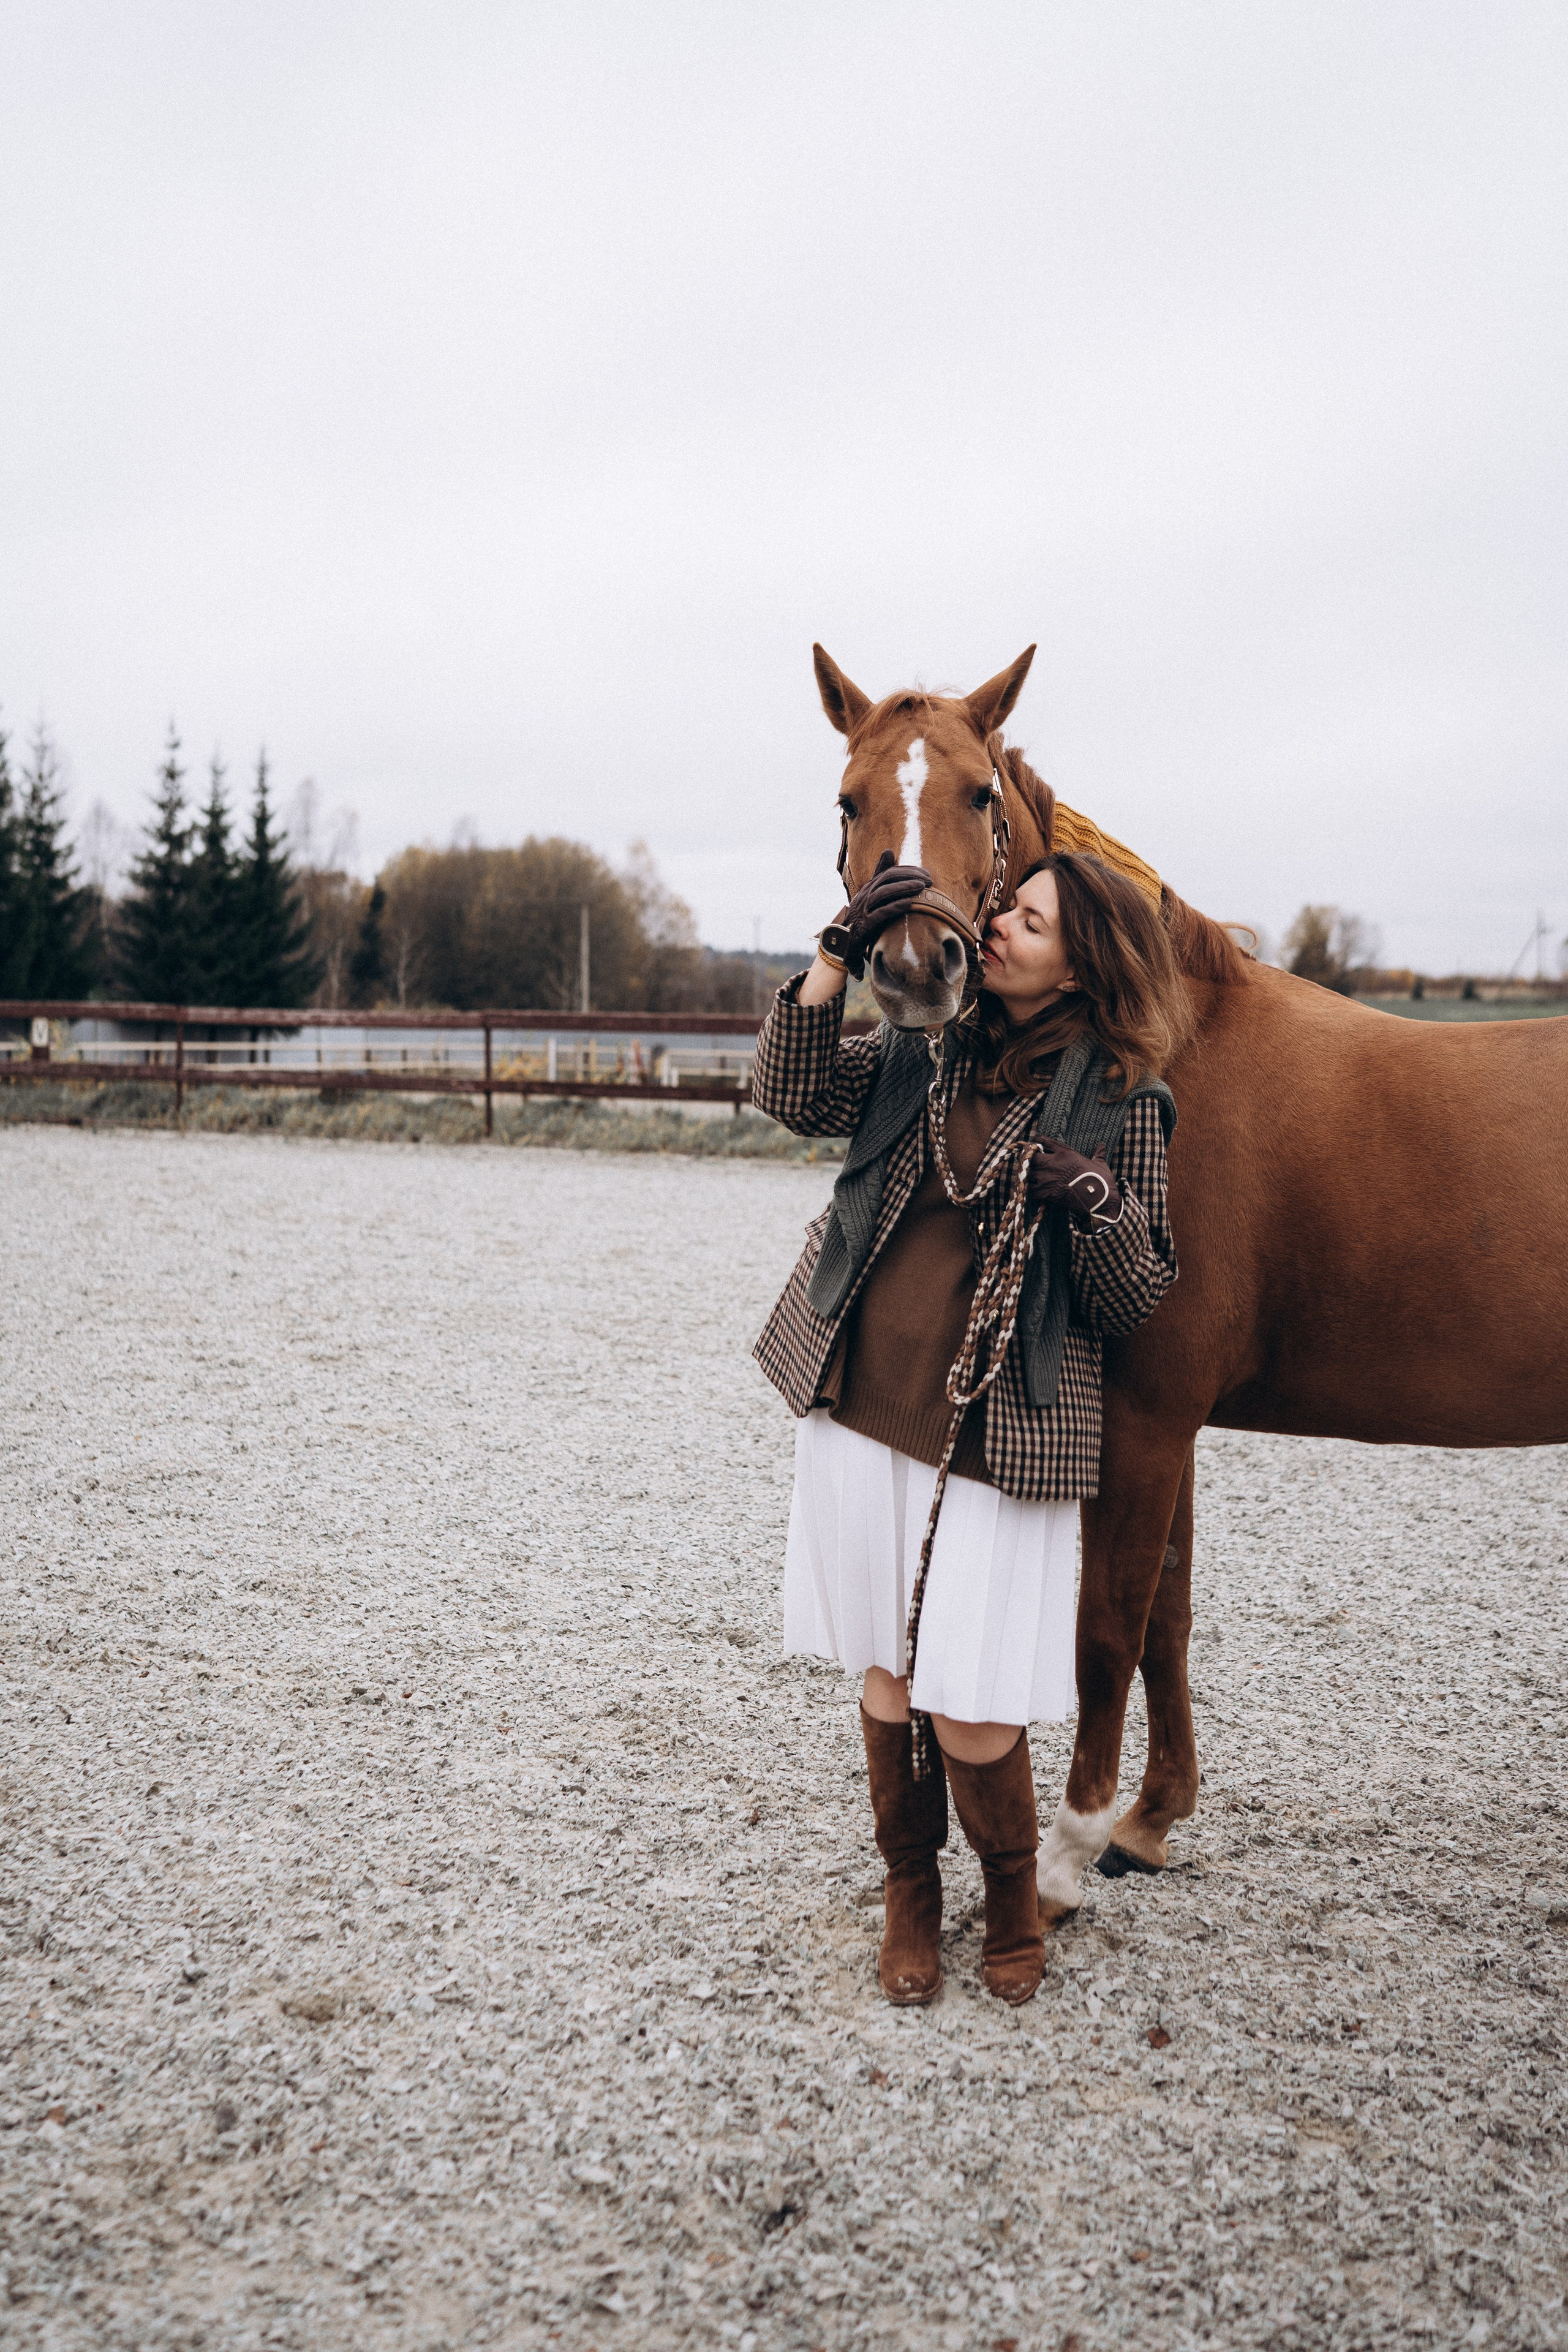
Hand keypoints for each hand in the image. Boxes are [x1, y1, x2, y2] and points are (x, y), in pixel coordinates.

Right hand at [820, 849, 930, 977]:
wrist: (848, 942)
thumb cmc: (864, 916)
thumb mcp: (872, 893)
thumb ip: (880, 873)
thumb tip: (889, 850)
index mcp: (868, 887)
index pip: (889, 872)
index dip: (908, 870)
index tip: (926, 873)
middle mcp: (865, 895)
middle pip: (887, 879)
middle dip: (909, 876)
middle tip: (929, 880)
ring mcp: (864, 909)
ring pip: (883, 893)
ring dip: (904, 888)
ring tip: (921, 887)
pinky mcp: (866, 924)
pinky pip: (881, 913)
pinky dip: (896, 907)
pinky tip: (910, 904)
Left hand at [1026, 1137, 1121, 1230]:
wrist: (1098, 1199)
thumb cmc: (1100, 1180)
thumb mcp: (1100, 1164)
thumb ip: (1098, 1155)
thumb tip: (1102, 1146)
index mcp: (1066, 1153)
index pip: (1045, 1141)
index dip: (1037, 1141)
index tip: (1034, 1141)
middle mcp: (1054, 1163)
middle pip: (1031, 1156)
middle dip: (1027, 1158)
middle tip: (1026, 1161)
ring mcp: (1048, 1177)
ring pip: (1027, 1173)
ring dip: (1026, 1174)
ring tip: (1026, 1176)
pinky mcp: (1047, 1192)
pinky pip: (1030, 1190)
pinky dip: (1029, 1190)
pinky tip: (1031, 1191)